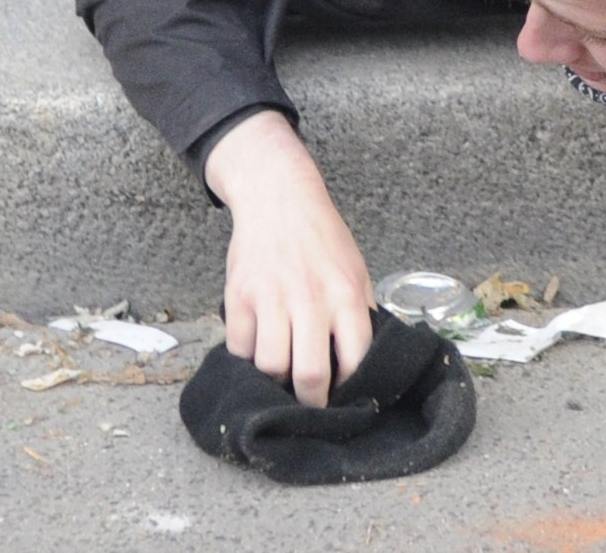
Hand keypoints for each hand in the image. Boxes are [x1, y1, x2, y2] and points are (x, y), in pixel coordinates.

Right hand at [202, 110, 373, 407]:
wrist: (278, 197)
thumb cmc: (322, 238)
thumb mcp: (355, 269)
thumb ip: (360, 312)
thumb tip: (367, 360)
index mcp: (346, 294)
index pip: (356, 359)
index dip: (351, 390)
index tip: (346, 402)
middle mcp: (309, 299)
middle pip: (310, 375)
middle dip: (311, 403)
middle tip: (310, 407)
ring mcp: (270, 298)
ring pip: (271, 368)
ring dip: (276, 384)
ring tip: (281, 382)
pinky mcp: (239, 297)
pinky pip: (240, 349)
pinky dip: (247, 361)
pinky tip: (256, 356)